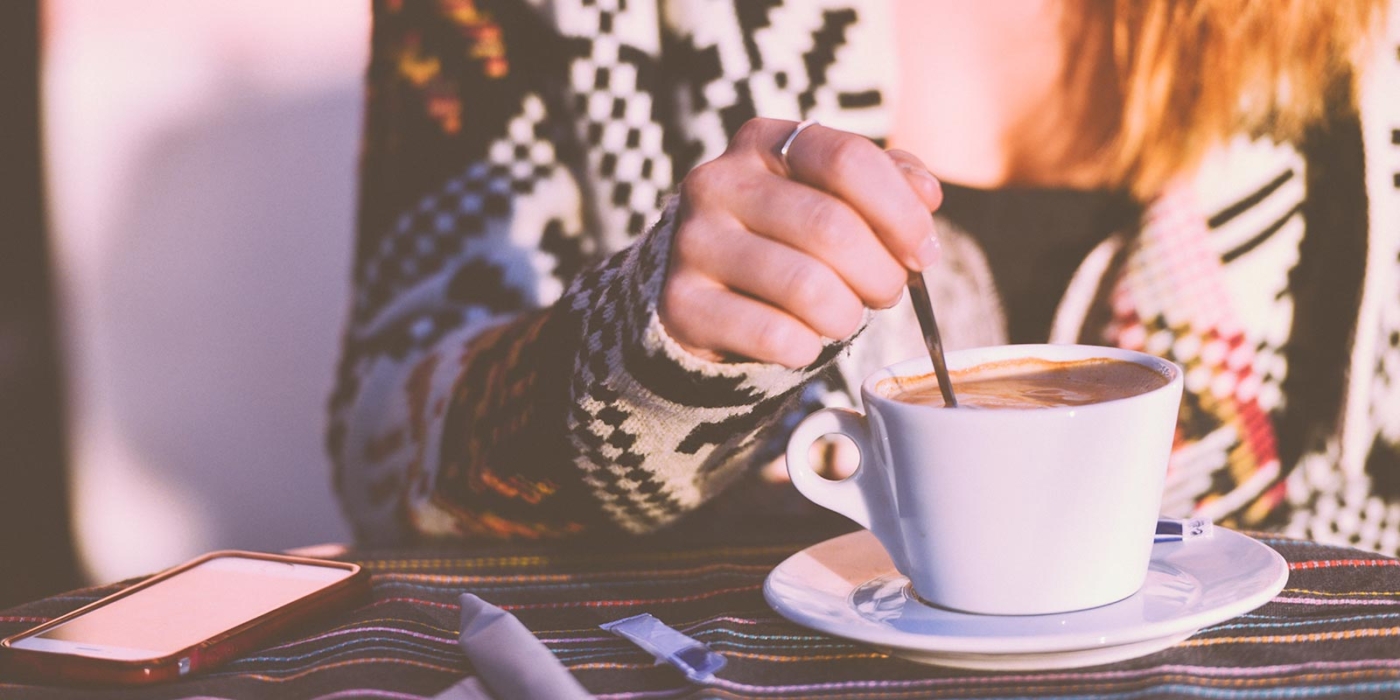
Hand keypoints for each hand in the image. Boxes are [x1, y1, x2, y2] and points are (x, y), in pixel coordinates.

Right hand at [660, 118, 943, 367]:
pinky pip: (774, 335)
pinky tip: (804, 340)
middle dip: (881, 273)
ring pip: (807, 287)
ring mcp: (694, 242)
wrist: (705, 289)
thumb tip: (925, 196)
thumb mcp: (831, 194)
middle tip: (887, 292)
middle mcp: (718, 182)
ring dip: (846, 315)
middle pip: (831, 227)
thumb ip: (886, 181)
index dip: (900, 212)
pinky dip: (806, 347)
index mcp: (762, 142)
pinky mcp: (682, 303)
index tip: (922, 251)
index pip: (847, 160)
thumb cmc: (786, 237)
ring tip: (844, 317)